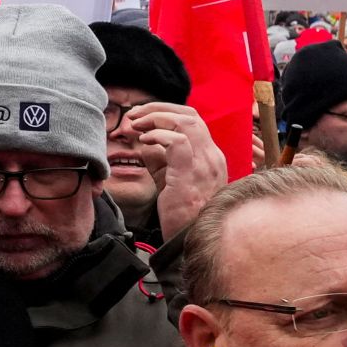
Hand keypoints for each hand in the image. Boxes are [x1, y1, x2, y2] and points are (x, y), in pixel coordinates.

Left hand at [130, 101, 227, 239]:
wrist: (189, 239)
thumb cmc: (180, 213)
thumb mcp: (169, 179)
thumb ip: (159, 158)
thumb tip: (143, 139)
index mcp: (210, 156)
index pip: (193, 120)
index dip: (166, 112)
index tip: (142, 117)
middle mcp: (211, 156)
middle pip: (190, 114)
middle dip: (158, 108)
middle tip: (134, 115)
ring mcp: (204, 164)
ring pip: (186, 122)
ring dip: (156, 117)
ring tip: (136, 125)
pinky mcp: (190, 174)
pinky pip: (177, 142)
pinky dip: (158, 135)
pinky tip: (144, 141)